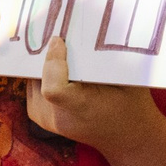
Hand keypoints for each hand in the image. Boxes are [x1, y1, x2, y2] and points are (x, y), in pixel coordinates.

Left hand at [25, 36, 162, 149]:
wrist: (127, 137)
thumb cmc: (131, 104)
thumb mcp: (128, 79)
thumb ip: (105, 59)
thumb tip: (80, 29)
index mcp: (81, 110)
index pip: (53, 89)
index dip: (53, 61)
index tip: (60, 41)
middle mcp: (58, 118)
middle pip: (39, 78)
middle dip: (48, 56)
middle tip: (60, 37)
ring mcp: (46, 120)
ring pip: (33, 80)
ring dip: (45, 65)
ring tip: (60, 51)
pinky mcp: (39, 117)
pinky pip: (34, 87)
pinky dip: (43, 75)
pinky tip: (59, 67)